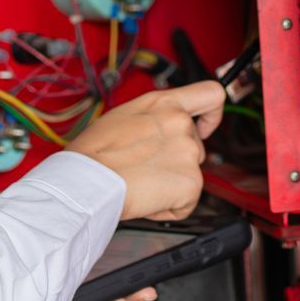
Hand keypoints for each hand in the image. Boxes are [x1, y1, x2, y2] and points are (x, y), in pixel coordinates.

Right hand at [70, 82, 224, 220]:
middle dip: (176, 160)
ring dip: (170, 184)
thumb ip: (153, 118)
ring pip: (190, 174)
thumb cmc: (94, 153)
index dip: (212, 114)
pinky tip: (146, 199)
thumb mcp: (124, 117)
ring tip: (140, 183)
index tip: (205, 127)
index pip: (211, 93)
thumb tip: (158, 131)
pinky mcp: (192, 182)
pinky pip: (187, 202)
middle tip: (146, 168)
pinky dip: (169, 207)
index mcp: (164, 103)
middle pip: (197, 145)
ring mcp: (189, 152)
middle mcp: (181, 123)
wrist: (87, 181)